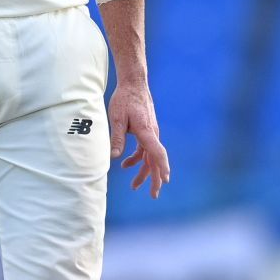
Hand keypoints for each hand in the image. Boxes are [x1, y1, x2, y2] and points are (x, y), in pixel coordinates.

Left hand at [108, 81, 170, 197]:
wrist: (133, 83)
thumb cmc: (125, 99)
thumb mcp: (117, 118)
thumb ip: (117, 137)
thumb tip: (114, 157)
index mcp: (146, 131)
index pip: (157, 153)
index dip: (161, 168)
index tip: (164, 181)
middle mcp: (152, 134)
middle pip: (156, 160)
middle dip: (155, 179)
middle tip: (153, 195)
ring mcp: (150, 133)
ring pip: (150, 157)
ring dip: (144, 172)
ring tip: (134, 185)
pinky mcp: (146, 131)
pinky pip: (145, 149)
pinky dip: (137, 159)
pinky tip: (125, 164)